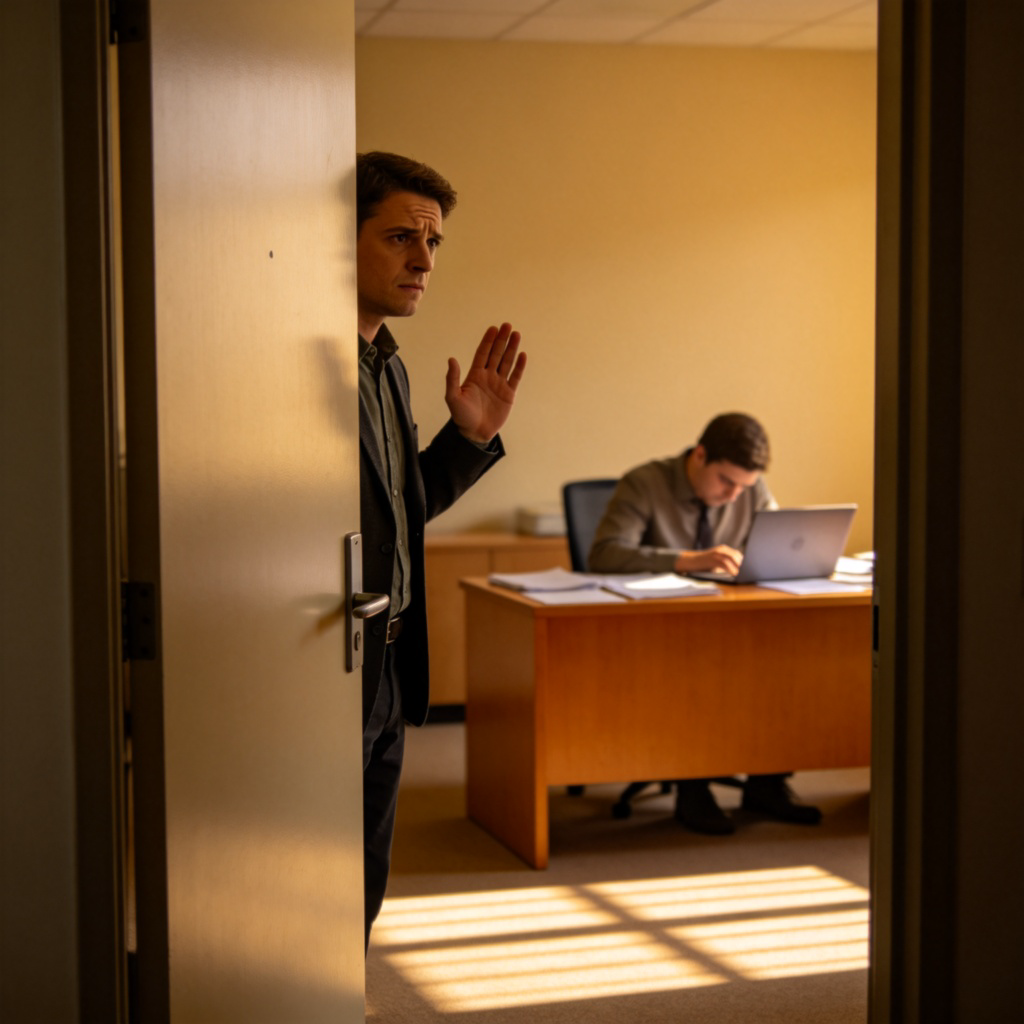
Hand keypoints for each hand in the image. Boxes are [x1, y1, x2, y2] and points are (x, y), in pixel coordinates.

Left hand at [445, 322, 526, 442]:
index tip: (493, 328)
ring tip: (516, 334)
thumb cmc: (461, 416)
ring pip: (507, 362)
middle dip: (501, 340)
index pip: (482, 354)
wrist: (475, 433)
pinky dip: (519, 366)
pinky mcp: (509, 394)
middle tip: (507, 325)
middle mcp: (488, 376)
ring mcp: (499, 384)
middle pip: (496, 354)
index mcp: (474, 375)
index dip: (488, 341)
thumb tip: (451, 359)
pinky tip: (522, 355)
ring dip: (512, 349)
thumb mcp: (452, 397)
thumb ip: (452, 379)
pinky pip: (515, 377)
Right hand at [675, 545, 743, 575]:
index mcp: (724, 550)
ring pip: (731, 559)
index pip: (738, 555)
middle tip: (746, 572)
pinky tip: (734, 573)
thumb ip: (727, 565)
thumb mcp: (718, 563)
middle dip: (741, 564)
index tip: (747, 569)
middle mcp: (722, 550)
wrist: (691, 561)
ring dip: (737, 567)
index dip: (743, 562)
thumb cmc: (705, 564)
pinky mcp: (712, 558)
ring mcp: (716, 553)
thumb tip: (739, 571)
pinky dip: (730, 568)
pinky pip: (724, 563)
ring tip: (740, 573)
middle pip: (736, 556)